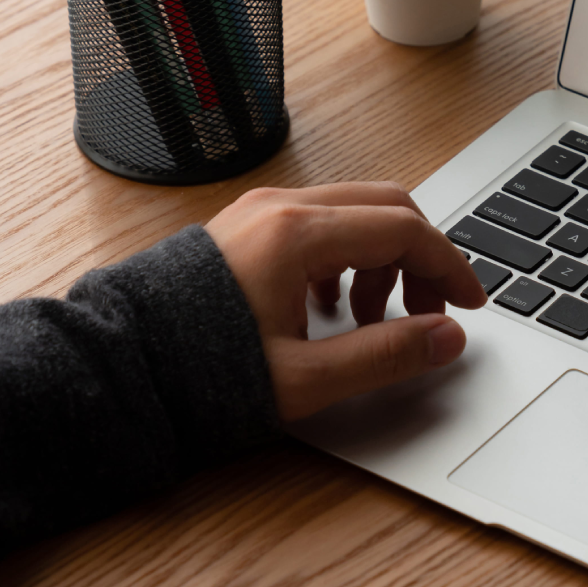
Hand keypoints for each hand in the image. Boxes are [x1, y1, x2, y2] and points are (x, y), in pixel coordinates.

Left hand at [206, 182, 486, 421]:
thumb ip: (386, 355)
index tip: (469, 305)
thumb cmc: (196, 372)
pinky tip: (328, 308)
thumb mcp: (305, 379)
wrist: (117, 367)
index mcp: (297, 234)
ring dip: (380, 259)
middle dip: (419, 259)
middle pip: (385, 207)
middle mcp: (279, 208)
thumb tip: (446, 338)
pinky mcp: (243, 228)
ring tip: (370, 322)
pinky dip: (345, 257)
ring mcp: (258, 213)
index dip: (449, 266)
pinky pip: (316, 224)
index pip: (404, 229)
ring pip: (351, 213)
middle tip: (429, 314)